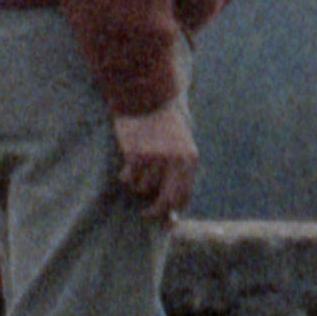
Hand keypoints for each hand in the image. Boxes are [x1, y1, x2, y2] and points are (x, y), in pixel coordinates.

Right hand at [114, 101, 198, 221]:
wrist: (146, 96)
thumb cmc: (164, 121)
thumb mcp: (181, 143)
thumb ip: (179, 168)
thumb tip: (173, 203)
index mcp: (190, 159)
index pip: (184, 195)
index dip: (174, 209)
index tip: (167, 218)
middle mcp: (175, 162)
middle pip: (165, 200)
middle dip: (156, 212)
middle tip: (147, 215)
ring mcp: (155, 160)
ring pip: (143, 189)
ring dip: (138, 184)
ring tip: (138, 170)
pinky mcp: (135, 156)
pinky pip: (128, 178)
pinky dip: (126, 176)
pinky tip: (128, 164)